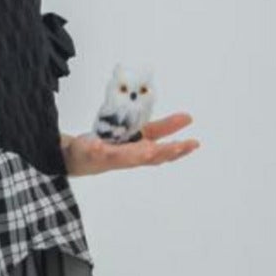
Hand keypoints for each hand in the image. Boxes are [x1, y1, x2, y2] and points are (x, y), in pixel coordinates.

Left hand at [62, 112, 200, 176]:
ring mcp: (108, 157)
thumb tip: (189, 117)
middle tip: (177, 147)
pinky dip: (97, 149)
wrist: (82, 156)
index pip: (163, 154)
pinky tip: (99, 145)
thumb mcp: (141, 134)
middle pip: (147, 157)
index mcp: (140, 152)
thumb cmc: (114, 145)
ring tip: (149, 149)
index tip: (193, 144)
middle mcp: (127, 158)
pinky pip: (94, 152)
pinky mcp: (90, 153)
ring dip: (136, 154)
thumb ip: (163, 128)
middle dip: (163, 153)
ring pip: (124, 158)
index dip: (178, 150)